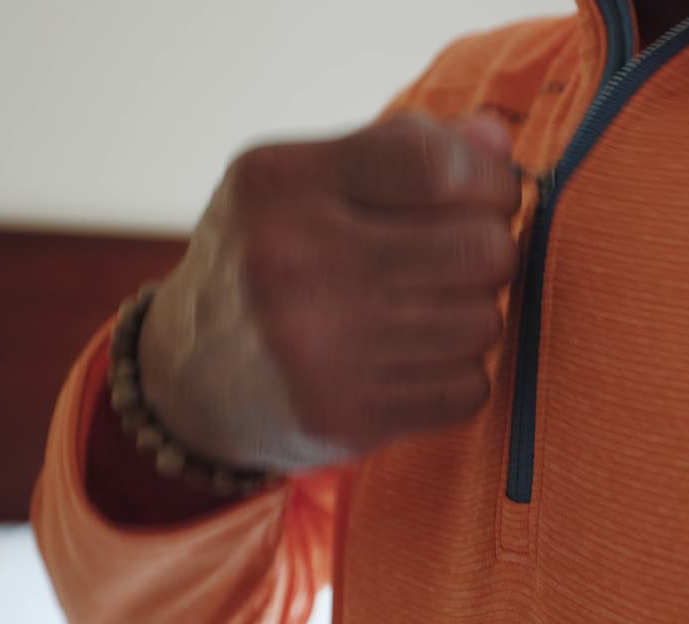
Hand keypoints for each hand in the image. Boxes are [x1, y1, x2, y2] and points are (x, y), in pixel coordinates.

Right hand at [138, 114, 520, 471]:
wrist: (190, 379)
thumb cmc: (275, 256)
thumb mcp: (308, 180)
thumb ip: (405, 148)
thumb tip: (498, 140)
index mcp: (280, 183)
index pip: (433, 164)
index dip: (487, 179)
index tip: (487, 195)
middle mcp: (289, 262)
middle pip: (481, 248)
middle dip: (489, 251)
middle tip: (459, 259)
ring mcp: (314, 349)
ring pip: (484, 323)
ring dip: (473, 317)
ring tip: (424, 312)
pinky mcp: (342, 418)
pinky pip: (470, 389)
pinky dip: (458, 376)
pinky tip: (411, 362)